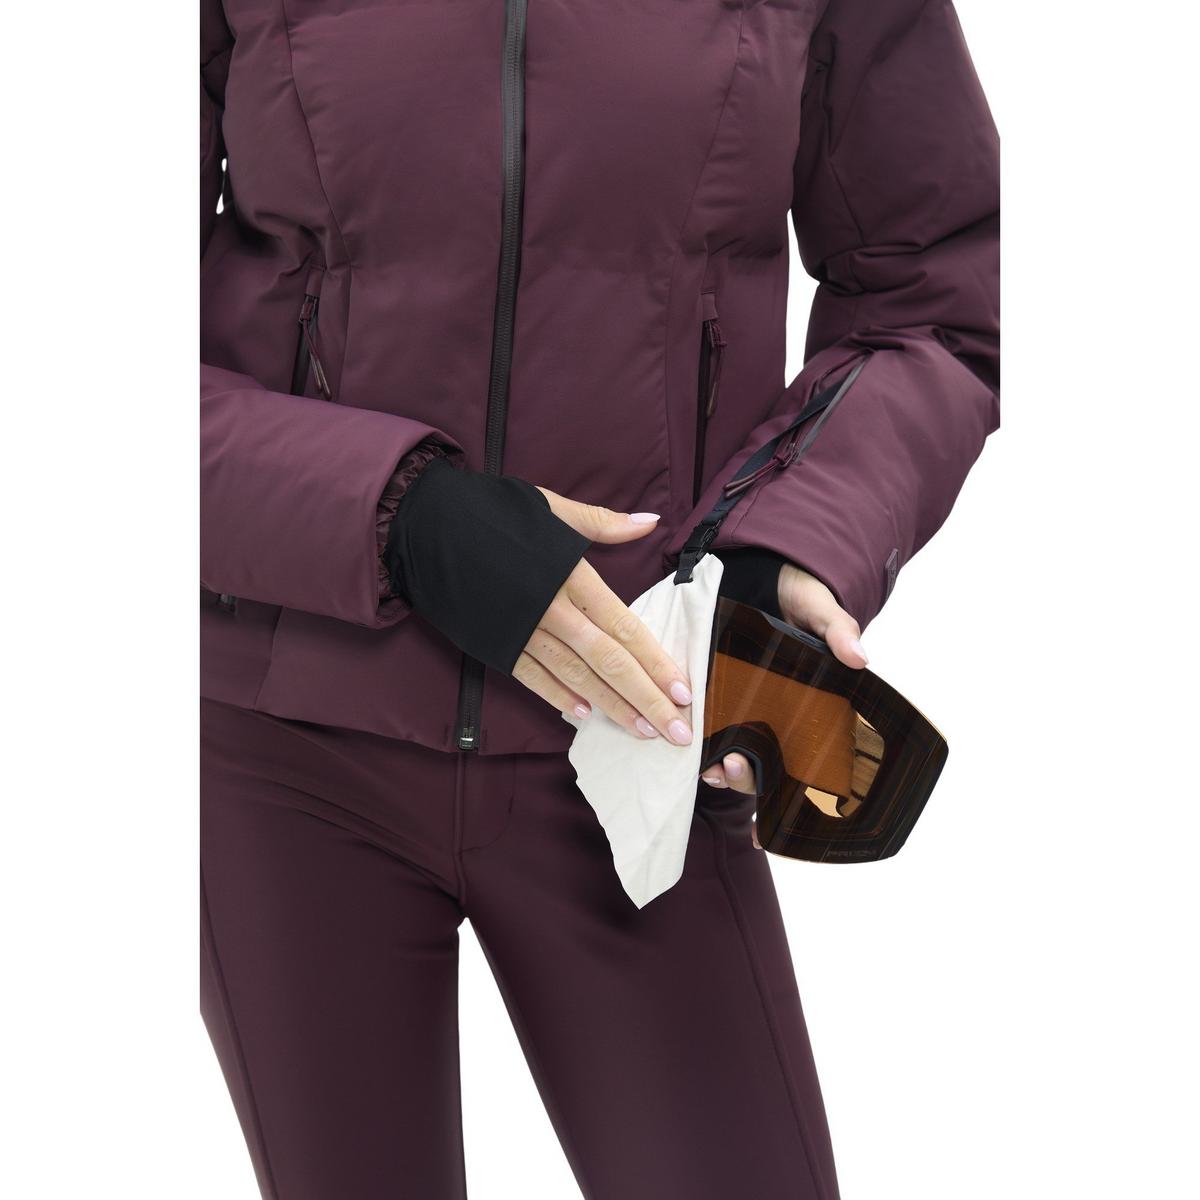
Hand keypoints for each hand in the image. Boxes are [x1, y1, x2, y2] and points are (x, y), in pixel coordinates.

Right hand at [511, 491, 696, 744]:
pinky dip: (556, 697)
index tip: (686, 691)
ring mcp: (521, 630)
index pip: (625, 628)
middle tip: (677, 732)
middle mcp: (551, 609)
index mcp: (572, 576)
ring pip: (574, 676)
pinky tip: (581, 717)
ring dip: (611, 707)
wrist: (424, 525)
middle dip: (646, 699)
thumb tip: (651, 522)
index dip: (657, 663)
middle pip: (607, 662)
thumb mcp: (551, 508)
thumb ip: (603, 523)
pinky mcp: (494, 642)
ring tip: (643, 731)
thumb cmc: (491, 511)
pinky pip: (530, 676)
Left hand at [699, 560, 868, 847]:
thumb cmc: (801, 596)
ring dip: (719, 764)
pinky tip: (689, 741)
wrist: (768, 570)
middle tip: (730, 767)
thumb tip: (859, 657)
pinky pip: (709, 720)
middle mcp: (775, 711)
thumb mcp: (821, 610)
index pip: (800, 756)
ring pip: (733, 748)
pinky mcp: (719, 687)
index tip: (765, 794)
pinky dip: (700, 735)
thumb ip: (838, 630)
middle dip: (745, 775)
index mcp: (807, 705)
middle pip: (762, 762)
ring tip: (708, 766)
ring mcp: (745, 703)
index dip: (786, 783)